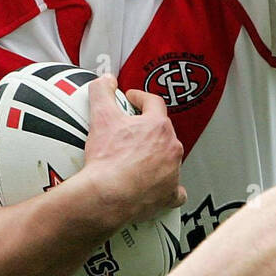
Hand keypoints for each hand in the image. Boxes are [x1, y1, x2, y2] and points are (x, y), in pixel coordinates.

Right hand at [79, 75, 185, 224]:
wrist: (107, 195)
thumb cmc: (107, 160)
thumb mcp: (101, 117)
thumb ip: (102, 92)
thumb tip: (105, 80)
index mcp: (158, 126)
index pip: (154, 103)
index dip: (141, 98)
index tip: (132, 100)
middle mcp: (171, 147)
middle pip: (163, 131)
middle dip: (148, 129)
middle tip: (131, 132)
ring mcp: (173, 171)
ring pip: (169, 158)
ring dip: (157, 156)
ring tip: (138, 159)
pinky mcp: (169, 193)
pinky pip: (174, 189)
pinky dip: (167, 187)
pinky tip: (157, 186)